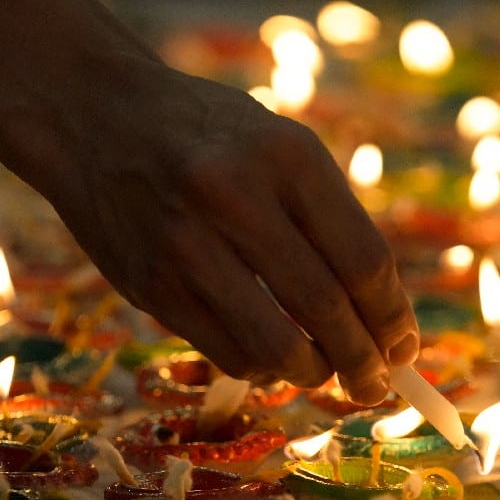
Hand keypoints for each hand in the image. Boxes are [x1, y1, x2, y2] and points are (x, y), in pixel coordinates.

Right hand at [47, 68, 418, 405]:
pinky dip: (262, 366)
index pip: (364, 262)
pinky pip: (226, 351)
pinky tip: (273, 358)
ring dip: (313, 373)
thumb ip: (330, 221)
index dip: (393, 318)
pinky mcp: (150, 284)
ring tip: (325, 372)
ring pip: (275, 345)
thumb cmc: (212, 136)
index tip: (405, 348)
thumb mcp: (282, 147)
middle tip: (377, 385)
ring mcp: (186, 245)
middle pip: (325, 309)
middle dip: (364, 361)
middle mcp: (235, 198)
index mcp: (288, 157)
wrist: (94, 114)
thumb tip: (383, 319)